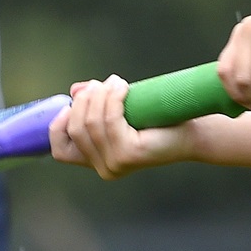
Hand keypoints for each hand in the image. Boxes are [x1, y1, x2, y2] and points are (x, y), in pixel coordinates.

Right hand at [51, 77, 195, 179]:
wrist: (192, 131)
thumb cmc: (157, 119)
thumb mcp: (120, 108)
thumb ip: (95, 102)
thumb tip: (76, 91)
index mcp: (97, 161)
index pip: (60, 150)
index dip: (57, 124)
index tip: (72, 102)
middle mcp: (104, 168)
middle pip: (75, 128)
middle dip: (85, 100)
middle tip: (103, 83)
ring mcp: (115, 164)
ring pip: (91, 122)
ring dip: (100, 96)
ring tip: (116, 82)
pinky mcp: (129, 155)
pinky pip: (110, 121)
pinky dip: (113, 99)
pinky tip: (124, 87)